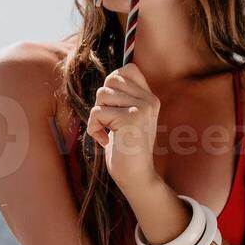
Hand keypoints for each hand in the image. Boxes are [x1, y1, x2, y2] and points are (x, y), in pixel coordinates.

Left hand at [86, 63, 160, 196]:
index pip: (129, 69)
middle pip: (111, 80)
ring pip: (101, 95)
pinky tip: (106, 140)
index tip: (114, 106)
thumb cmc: (125, 148)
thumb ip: (123, 97)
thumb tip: (110, 77)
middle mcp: (149, 100)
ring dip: (97, 116)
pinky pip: (97, 112)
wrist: (136, 176)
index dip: (113, 82)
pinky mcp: (130, 119)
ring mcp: (142, 108)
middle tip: (110, 121)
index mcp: (150, 98)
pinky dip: (94, 128)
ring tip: (109, 132)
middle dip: (102, 101)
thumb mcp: (128, 117)